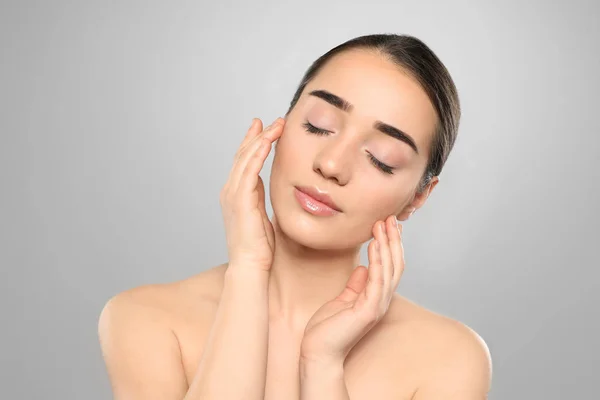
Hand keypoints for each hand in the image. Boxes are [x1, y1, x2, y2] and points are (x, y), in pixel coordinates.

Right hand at [220, 117, 284, 272]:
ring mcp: (233, 194)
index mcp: (236, 194)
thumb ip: (260, 198)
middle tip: (273, 120)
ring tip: (276, 125)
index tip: (265, 128)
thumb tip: (266, 184)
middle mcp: (230, 190)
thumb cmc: (259, 246)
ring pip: (246, 158)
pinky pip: (249, 170)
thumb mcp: (261, 215)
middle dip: (258, 135)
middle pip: (243, 155)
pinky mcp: (240, 200)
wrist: (250, 265)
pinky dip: (257, 154)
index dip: (254, 143)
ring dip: (261, 139)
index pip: (244, 161)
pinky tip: (267, 142)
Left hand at [300, 215, 404, 363]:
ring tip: (384, 224)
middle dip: (394, 240)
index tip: (389, 224)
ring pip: (390, 269)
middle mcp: (381, 301)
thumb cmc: (327, 329)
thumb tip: (363, 268)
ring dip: (388, 244)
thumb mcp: (343, 299)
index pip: (390, 267)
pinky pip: (378, 280)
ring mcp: (377, 306)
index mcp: (376, 297)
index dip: (392, 245)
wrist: (318, 352)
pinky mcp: (368, 311)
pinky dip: (379, 260)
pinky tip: (375, 244)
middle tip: (391, 217)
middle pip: (396, 265)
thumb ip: (355, 284)